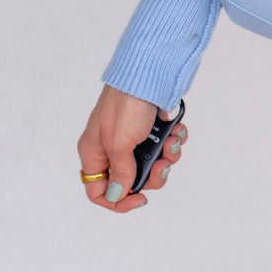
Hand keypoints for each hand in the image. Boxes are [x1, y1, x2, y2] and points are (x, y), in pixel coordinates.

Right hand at [77, 87, 187, 212]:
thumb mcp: (120, 143)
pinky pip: (164, 146)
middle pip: (132, 181)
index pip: (99, 191)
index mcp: (94, 153)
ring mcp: (131, 138)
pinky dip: (173, 140)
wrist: (150, 71)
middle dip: (154, 175)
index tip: (142, 199)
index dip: (120, 201)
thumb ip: (120, 173)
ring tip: (173, 140)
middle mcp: (111, 148)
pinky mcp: (150, 128)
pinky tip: (177, 129)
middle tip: (165, 163)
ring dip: (168, 155)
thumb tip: (117, 195)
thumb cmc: (128, 104)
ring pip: (152, 164)